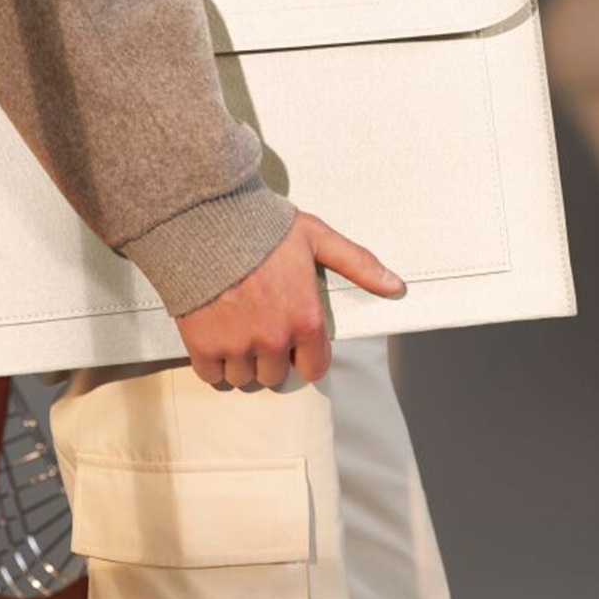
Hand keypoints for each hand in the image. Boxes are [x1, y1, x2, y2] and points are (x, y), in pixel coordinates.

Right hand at [174, 211, 404, 387]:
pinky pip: (211, 374)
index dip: (304, 356)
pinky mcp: (203, 344)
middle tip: (260, 326)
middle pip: (275, 375)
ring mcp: (237, 344)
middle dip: (270, 356)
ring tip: (236, 329)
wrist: (208, 220)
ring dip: (240, 360)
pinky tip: (214, 337)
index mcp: (305, 319)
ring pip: (243, 378)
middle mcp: (273, 338)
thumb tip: (395, 285)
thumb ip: (357, 263)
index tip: (293, 341)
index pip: (314, 368)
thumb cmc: (263, 227)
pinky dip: (212, 361)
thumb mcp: (317, 238)